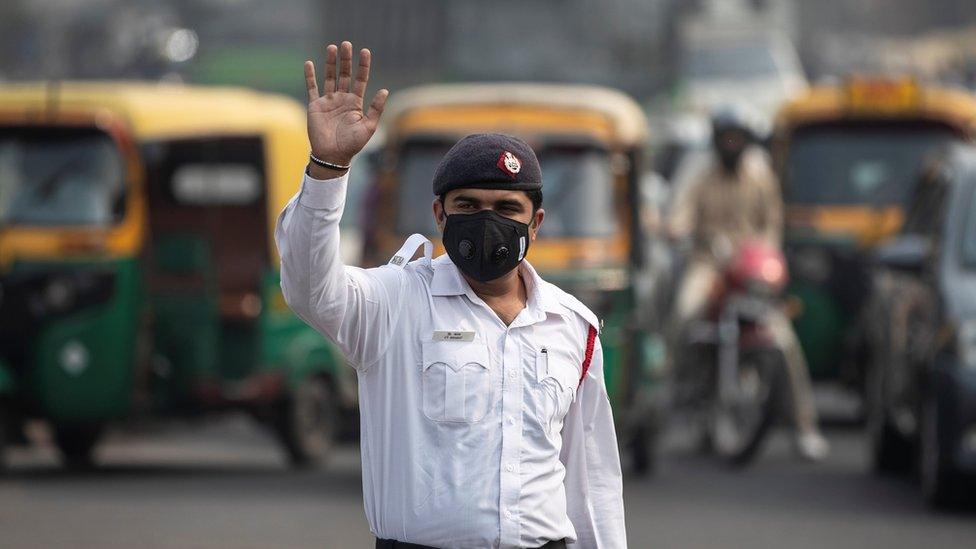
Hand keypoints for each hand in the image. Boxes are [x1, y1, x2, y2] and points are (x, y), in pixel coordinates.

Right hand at [304, 41, 387, 176]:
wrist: (333, 156)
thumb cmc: (352, 144)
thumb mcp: (368, 127)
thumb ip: (375, 108)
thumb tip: (385, 90)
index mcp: (356, 103)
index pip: (361, 80)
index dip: (363, 66)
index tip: (365, 51)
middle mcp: (342, 99)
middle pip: (344, 74)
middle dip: (346, 60)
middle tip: (346, 44)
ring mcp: (328, 101)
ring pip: (329, 77)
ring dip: (331, 63)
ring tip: (332, 47)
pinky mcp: (315, 106)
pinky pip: (312, 88)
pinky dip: (310, 76)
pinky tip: (310, 63)